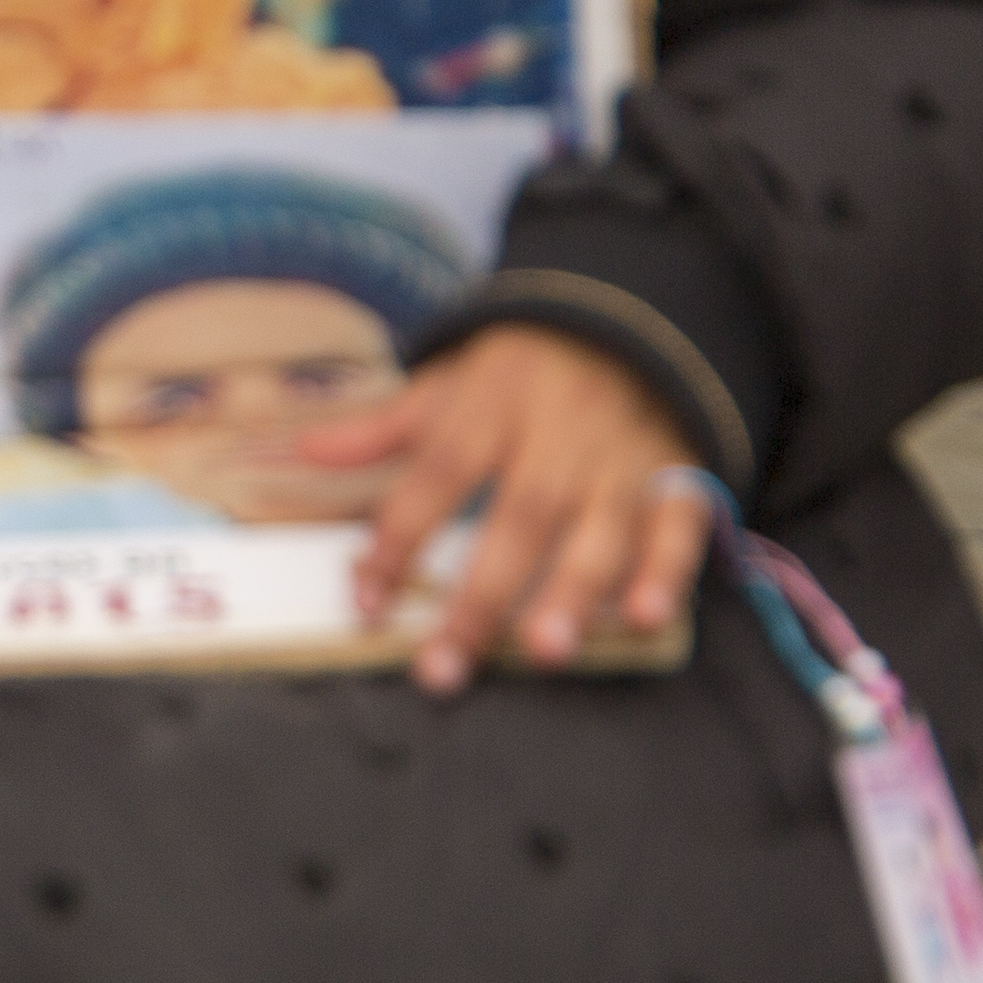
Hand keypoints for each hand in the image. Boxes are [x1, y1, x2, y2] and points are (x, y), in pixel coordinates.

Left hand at [302, 322, 716, 697]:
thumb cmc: (525, 371)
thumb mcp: (453, 381)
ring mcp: (622, 455)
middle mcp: (559, 431)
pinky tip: (642, 617)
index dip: (401, 535)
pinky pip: (677, 523)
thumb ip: (385, 426)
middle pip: (519, 513)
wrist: (632, 318)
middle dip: (483, 594)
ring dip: (574, 590)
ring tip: (543, 650)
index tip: (366, 598)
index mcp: (495, 402)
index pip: (440, 470)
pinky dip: (665, 571)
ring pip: (600, 527)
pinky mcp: (677, 471)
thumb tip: (304, 453)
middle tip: (444, 665)